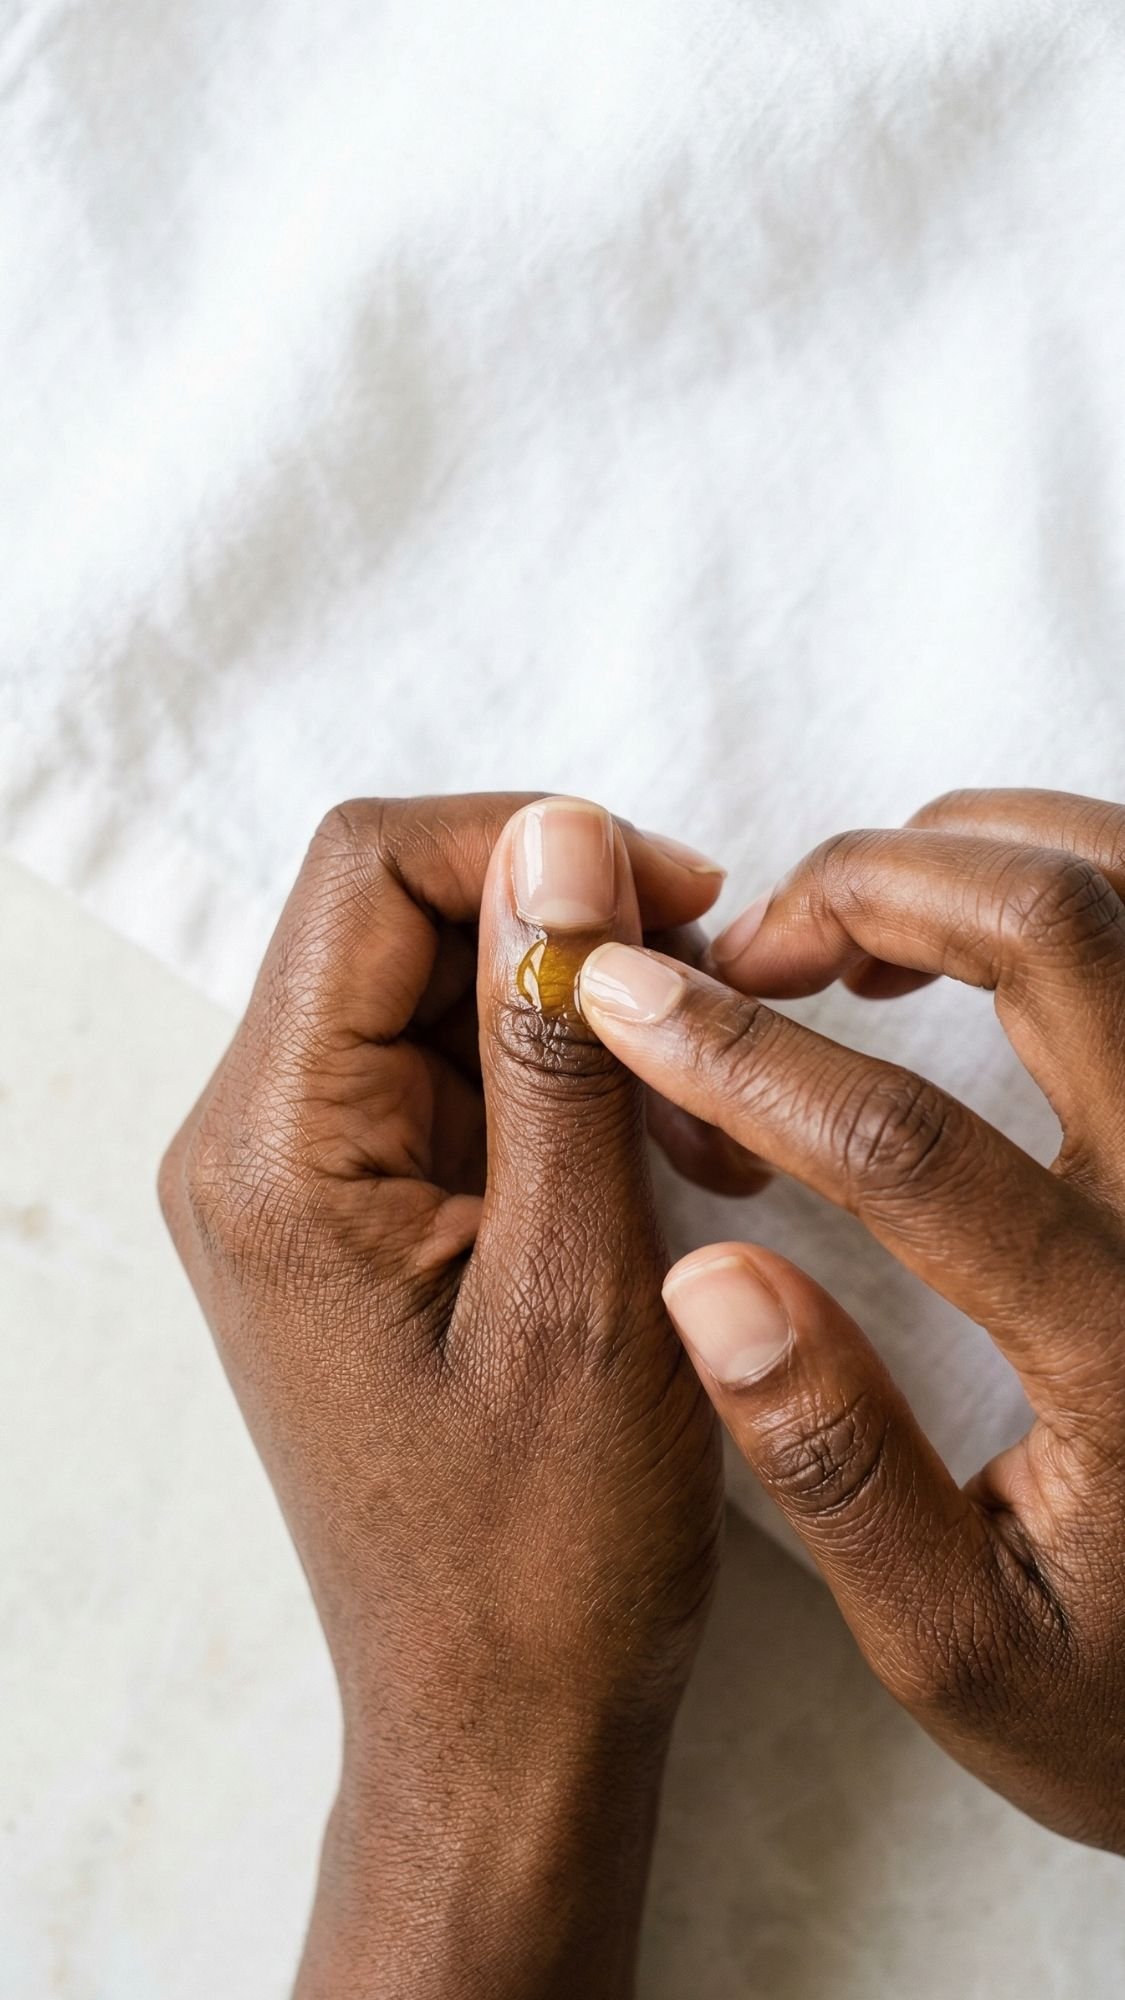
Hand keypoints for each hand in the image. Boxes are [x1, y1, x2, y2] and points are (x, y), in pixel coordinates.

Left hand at [158, 793, 725, 1998]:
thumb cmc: (540, 1549)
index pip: (368, 869)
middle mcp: (254, 1142)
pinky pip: (454, 1080)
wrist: (497, 1717)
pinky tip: (661, 1163)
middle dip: (569, 938)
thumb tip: (559, 834)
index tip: (676, 899)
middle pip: (400, 917)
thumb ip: (558, 1047)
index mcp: (276, 1148)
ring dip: (582, 1022)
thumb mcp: (585, 1281)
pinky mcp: (353, 1212)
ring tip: (700, 1131)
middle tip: (709, 1018)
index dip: (529, 841)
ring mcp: (298, 1178)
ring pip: (440, 993)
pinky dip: (565, 1090)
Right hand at [578, 786, 1124, 1851]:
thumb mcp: (966, 1653)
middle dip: (862, 891)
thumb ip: (834, 1469)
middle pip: (1057, 936)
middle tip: (738, 949)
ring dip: (962, 855)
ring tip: (828, 930)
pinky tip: (945, 935)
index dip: (741, 1056)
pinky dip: (1040, 869)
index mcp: (1123, 1344)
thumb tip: (708, 1278)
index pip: (910, 1149)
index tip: (616, 999)